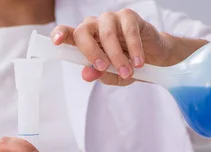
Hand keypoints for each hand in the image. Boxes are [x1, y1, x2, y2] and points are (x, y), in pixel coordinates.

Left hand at [51, 9, 204, 86]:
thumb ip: (99, 74)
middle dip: (91, 52)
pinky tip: (138, 62)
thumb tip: (86, 74)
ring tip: (127, 72)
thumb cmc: (127, 65)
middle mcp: (94, 26)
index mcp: (85, 40)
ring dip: (116, 55)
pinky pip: (129, 31)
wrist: (153, 58)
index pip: (67, 33)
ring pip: (106, 33)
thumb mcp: (112, 76)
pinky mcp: (129, 16)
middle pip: (83, 32)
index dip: (60, 35)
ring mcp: (111, 19)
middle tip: (104, 67)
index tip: (57, 42)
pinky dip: (134, 48)